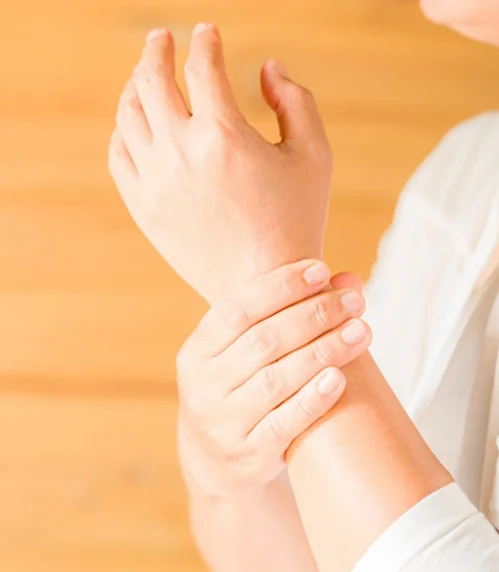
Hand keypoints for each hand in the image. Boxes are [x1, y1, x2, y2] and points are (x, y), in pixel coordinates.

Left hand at [109, 25, 332, 302]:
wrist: (264, 288)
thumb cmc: (296, 221)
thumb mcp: (314, 156)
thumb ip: (295, 100)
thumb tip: (266, 68)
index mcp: (224, 136)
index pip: (203, 67)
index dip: (206, 41)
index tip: (208, 33)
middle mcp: (180, 154)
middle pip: (151, 80)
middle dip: (158, 50)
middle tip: (163, 39)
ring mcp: (155, 183)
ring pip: (128, 115)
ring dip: (136, 86)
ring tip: (146, 77)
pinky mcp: (144, 209)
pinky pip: (119, 156)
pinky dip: (123, 131)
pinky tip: (137, 124)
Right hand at [176, 260, 371, 495]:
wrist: (218, 459)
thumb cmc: (240, 389)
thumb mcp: (242, 353)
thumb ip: (284, 315)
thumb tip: (347, 280)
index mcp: (197, 350)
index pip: (237, 308)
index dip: (280, 286)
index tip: (321, 270)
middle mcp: (203, 385)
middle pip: (264, 340)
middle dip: (314, 315)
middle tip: (354, 301)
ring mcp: (222, 422)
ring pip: (277, 379)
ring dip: (324, 350)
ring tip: (361, 330)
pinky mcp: (248, 454)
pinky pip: (285, 423)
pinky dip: (313, 398)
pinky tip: (339, 376)